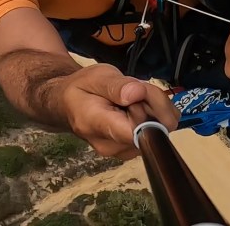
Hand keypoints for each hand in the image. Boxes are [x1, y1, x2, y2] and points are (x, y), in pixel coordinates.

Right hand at [52, 64, 178, 159]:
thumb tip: (137, 94)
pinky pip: (158, 133)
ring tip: (132, 99)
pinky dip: (154, 117)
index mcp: (97, 127)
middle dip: (152, 102)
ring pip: (160, 130)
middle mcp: (113, 147)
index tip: (137, 91)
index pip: (136, 131)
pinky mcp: (133, 151)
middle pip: (154, 129)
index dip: (146, 109)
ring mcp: (124, 152)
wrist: (69, 105)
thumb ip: (116, 85)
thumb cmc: (81, 89)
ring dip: (154, 109)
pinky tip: (136, 109)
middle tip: (133, 90)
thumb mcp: (95, 77)